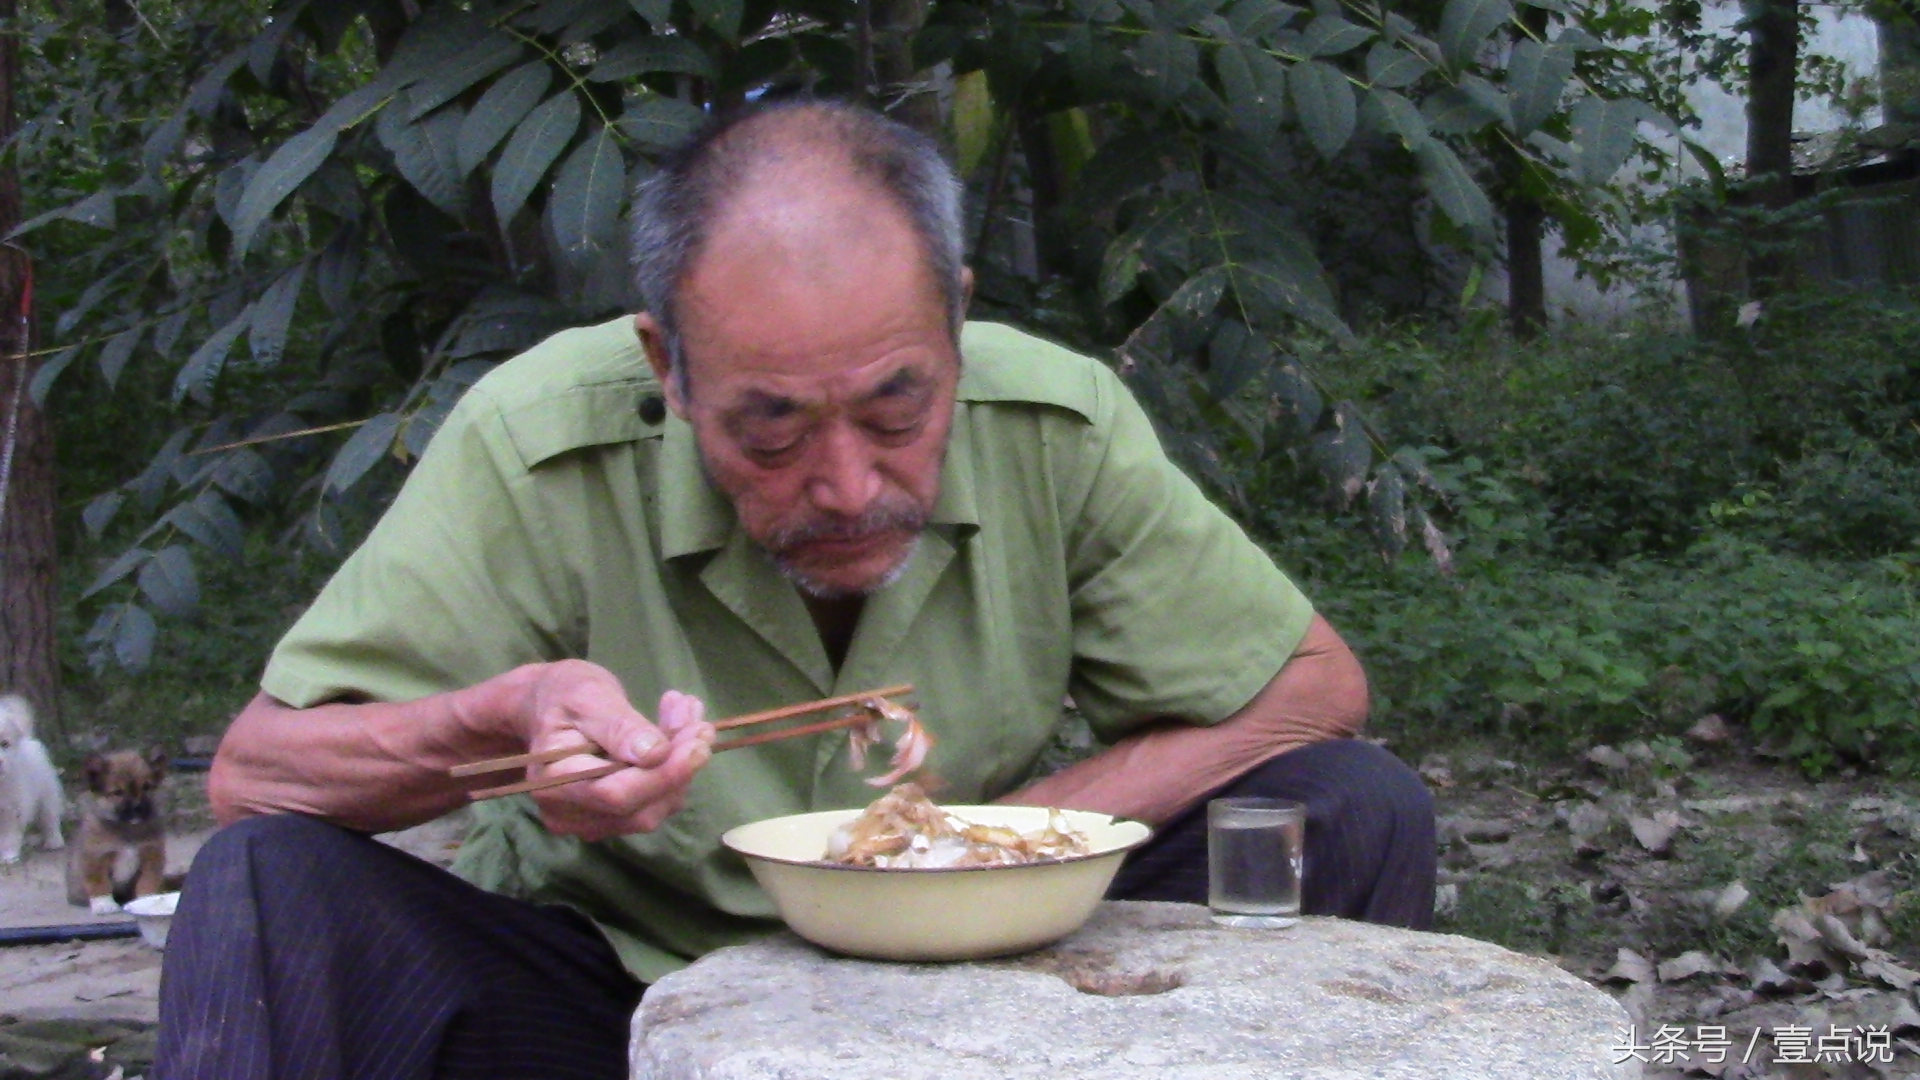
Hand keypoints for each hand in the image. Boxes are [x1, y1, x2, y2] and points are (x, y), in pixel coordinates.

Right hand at [517, 661, 714, 841]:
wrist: (545, 706)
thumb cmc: (562, 694)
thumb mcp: (588, 695)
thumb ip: (618, 726)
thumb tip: (654, 753)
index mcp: (553, 781)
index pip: (616, 794)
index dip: (663, 775)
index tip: (698, 743)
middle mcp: (568, 813)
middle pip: (640, 808)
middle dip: (679, 767)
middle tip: (702, 725)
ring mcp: (589, 821)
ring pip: (654, 807)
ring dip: (681, 764)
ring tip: (689, 715)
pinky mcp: (611, 818)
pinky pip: (653, 803)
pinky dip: (674, 769)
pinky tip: (681, 731)